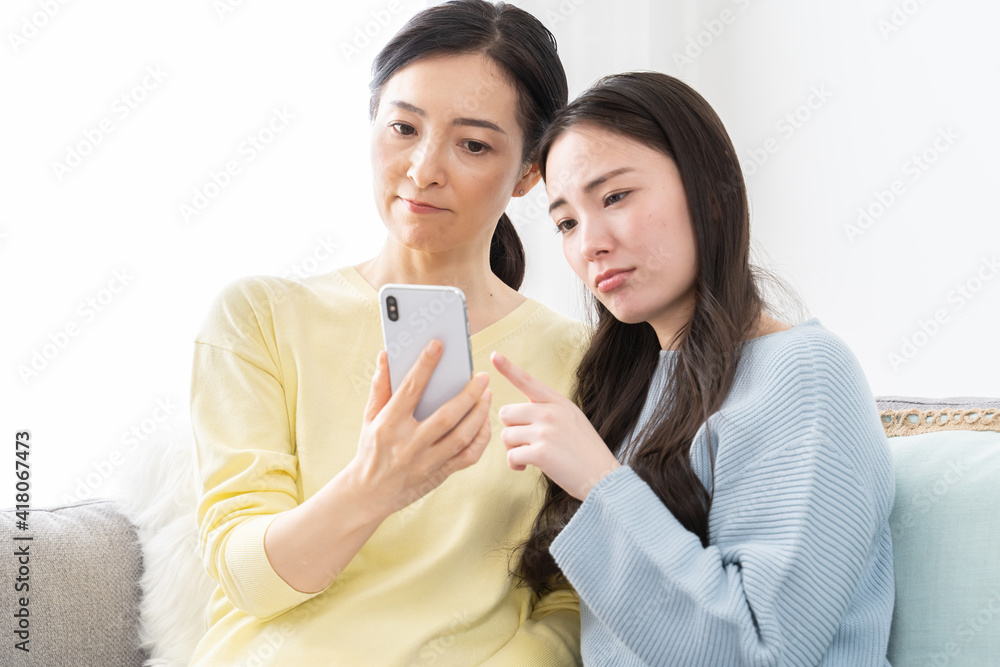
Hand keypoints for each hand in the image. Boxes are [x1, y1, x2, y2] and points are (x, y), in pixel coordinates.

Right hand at [349, 340, 492, 516]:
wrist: (368, 494)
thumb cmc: (371, 449)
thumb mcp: (369, 418)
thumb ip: (380, 386)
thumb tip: (386, 355)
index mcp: (388, 425)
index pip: (410, 389)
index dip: (424, 365)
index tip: (438, 345)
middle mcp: (409, 444)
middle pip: (446, 416)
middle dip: (468, 394)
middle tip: (482, 376)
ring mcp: (426, 462)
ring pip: (462, 436)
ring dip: (480, 414)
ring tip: (487, 394)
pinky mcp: (439, 474)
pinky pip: (468, 456)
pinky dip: (481, 438)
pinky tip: (485, 422)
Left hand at [490, 351, 620, 500]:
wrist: (603, 477)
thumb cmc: (586, 452)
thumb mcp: (572, 419)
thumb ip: (549, 411)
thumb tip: (521, 415)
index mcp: (558, 402)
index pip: (528, 381)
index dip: (508, 368)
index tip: (494, 355)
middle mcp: (550, 412)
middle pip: (506, 412)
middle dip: (510, 429)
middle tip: (522, 443)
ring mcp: (545, 431)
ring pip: (506, 435)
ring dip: (512, 449)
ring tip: (527, 457)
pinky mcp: (541, 452)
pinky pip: (511, 455)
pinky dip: (514, 464)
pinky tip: (525, 467)